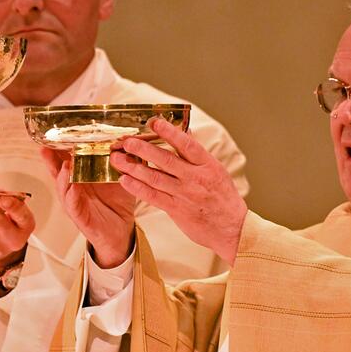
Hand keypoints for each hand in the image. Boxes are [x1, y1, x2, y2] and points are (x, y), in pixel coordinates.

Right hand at [42, 148, 135, 267]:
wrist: (121, 231)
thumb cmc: (117, 202)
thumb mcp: (119, 177)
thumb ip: (121, 160)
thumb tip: (129, 138)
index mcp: (81, 175)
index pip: (67, 157)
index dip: (59, 145)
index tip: (56, 131)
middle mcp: (73, 187)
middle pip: (58, 169)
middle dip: (51, 157)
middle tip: (47, 144)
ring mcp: (74, 202)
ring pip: (62, 186)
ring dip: (62, 175)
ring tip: (65, 164)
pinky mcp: (79, 216)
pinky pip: (72, 204)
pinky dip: (72, 195)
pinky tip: (73, 186)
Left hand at [110, 119, 246, 265]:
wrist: (232, 229)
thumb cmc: (223, 198)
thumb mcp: (216, 171)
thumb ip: (197, 154)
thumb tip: (184, 131)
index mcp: (208, 165)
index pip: (187, 144)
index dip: (170, 132)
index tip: (154, 122)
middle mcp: (196, 178)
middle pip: (166, 160)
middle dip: (143, 149)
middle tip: (126, 141)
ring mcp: (185, 195)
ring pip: (155, 178)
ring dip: (134, 167)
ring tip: (118, 159)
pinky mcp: (176, 210)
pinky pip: (153, 197)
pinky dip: (137, 188)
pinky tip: (124, 180)